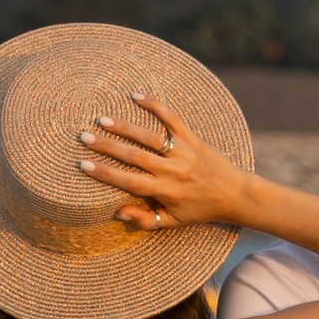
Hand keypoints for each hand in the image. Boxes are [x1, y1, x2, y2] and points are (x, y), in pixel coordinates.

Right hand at [75, 97, 253, 235]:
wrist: (235, 194)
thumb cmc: (200, 210)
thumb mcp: (173, 222)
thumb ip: (145, 220)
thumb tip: (118, 212)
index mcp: (166, 192)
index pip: (130, 182)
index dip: (106, 174)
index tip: (83, 165)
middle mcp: (173, 170)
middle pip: (135, 156)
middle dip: (108, 147)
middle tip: (84, 137)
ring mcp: (184, 152)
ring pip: (150, 137)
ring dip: (125, 127)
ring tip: (102, 119)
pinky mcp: (193, 138)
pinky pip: (173, 119)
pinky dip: (156, 106)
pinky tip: (136, 96)